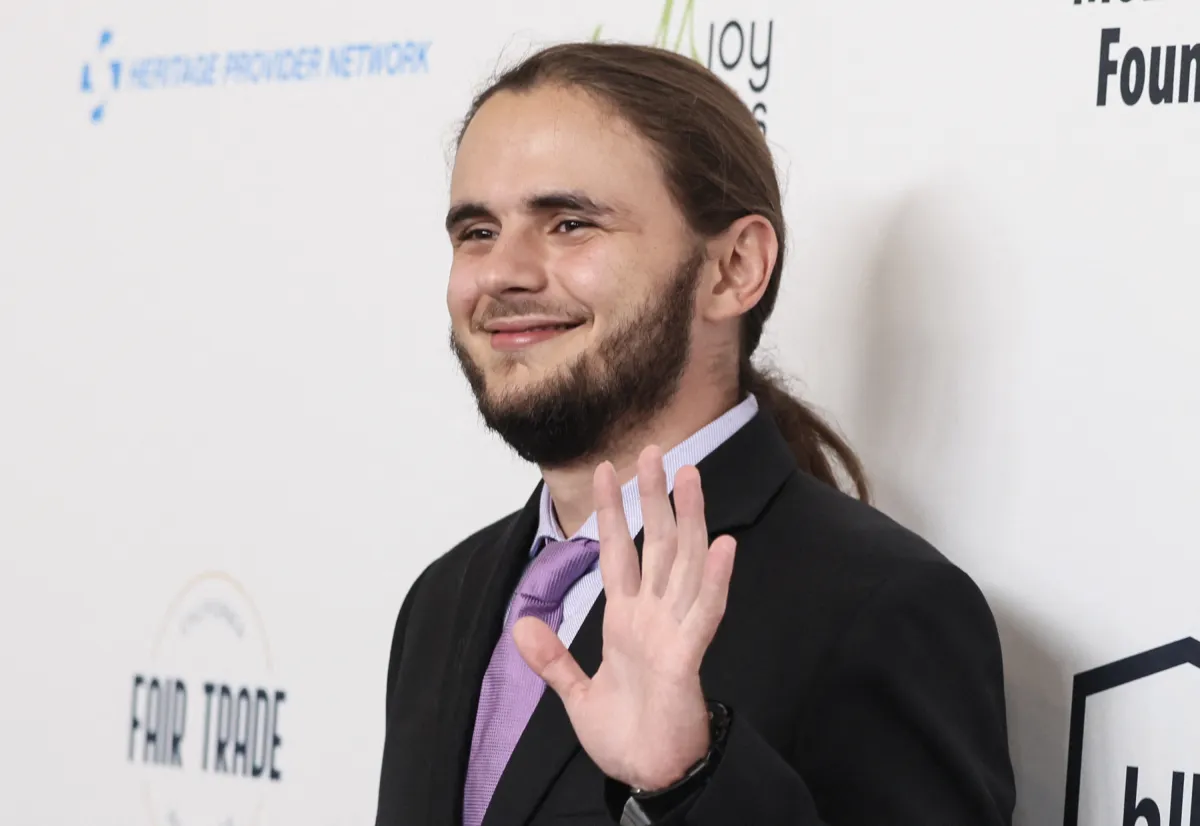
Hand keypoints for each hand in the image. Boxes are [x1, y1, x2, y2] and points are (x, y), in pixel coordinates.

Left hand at [513, 445, 736, 790]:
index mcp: (626, 621)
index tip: (604, 470)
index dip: (611, 512)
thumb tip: (519, 623)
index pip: (618, 553)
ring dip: (690, 521)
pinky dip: (715, 580)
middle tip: (654, 451)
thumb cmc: (625, 737)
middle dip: (654, 498)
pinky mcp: (687, 659)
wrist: (648, 778)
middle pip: (657, 545)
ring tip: (691, 477)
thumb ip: (551, 659)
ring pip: (686, 565)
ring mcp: (674, 633)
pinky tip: (723, 545)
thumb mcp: (576, 694)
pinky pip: (705, 613)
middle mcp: (653, 617)